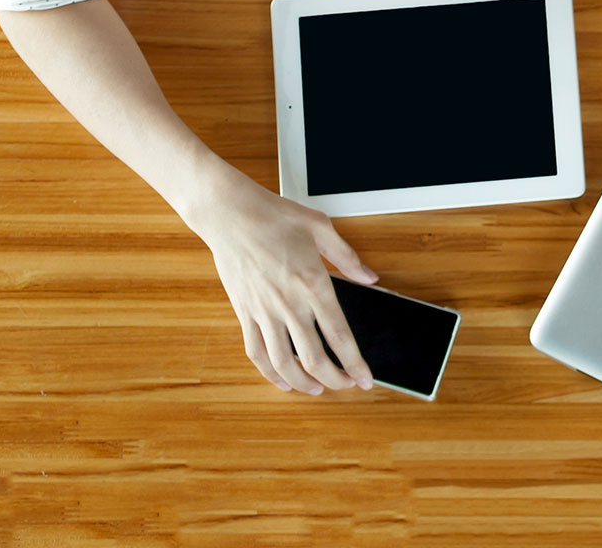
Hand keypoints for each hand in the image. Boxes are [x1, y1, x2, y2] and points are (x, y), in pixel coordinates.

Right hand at [185, 167, 379, 393]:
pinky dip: (270, 373)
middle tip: (347, 385)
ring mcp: (263, 311)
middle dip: (335, 379)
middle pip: (314, 358)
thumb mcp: (321, 228)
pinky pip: (256, 352)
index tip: (365, 379)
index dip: (355, 363)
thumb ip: (348, 258)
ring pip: (284, 363)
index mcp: (313, 283)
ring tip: (319, 388)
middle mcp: (289, 303)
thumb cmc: (275, 216)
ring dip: (304, 382)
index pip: (339, 336)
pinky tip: (283, 380)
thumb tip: (371, 278)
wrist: (230, 213)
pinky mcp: (244, 312)